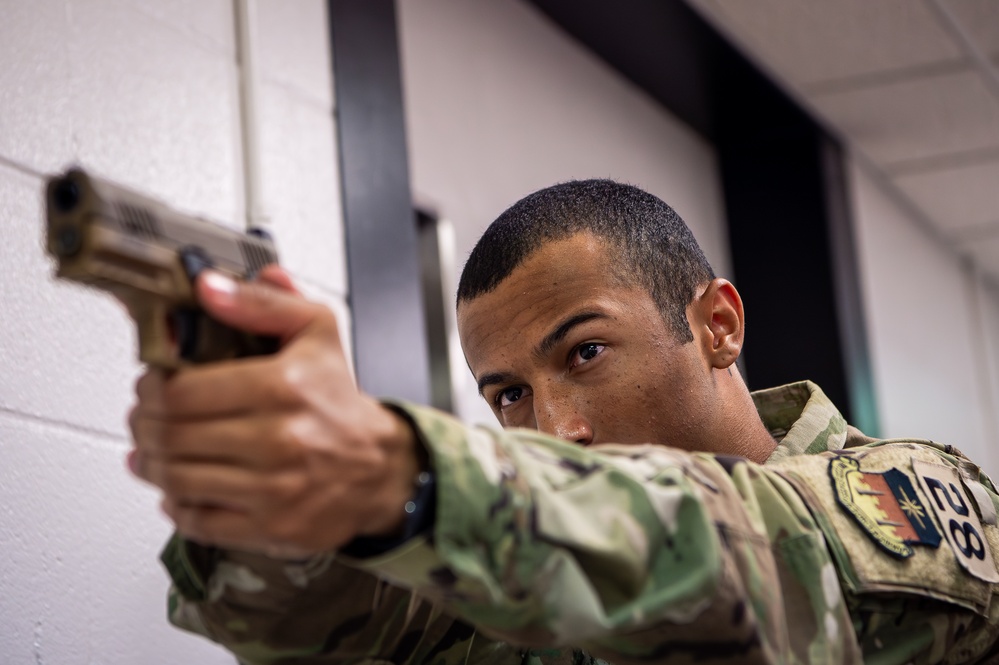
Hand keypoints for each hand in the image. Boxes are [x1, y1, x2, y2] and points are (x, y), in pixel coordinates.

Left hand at [128, 266, 419, 557]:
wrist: (380, 466)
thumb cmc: (339, 403)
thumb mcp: (315, 331)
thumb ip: (261, 304)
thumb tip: (210, 288)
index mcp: (283, 387)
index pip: (182, 392)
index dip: (151, 388)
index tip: (151, 384)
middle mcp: (278, 440)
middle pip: (172, 436)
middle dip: (143, 425)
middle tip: (144, 418)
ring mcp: (274, 488)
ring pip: (178, 479)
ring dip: (151, 464)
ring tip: (151, 451)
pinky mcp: (272, 525)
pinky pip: (200, 521)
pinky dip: (177, 505)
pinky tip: (178, 489)